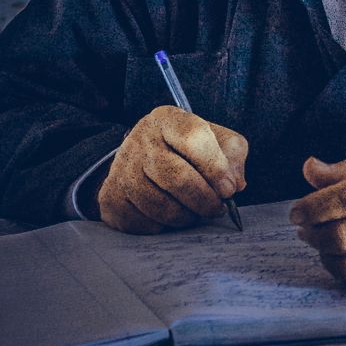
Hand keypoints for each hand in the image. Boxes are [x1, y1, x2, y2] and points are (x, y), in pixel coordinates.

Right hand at [98, 106, 246, 233]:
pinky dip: (163, 226)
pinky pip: (142, 222)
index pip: (193, 138)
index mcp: (168, 119)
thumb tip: (234, 184)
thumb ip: (233, 156)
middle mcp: (140, 139)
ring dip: (185, 216)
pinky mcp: (111, 196)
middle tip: (217, 209)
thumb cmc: (190, 151)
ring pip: (158, 204)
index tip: (228, 189)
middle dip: (204, 200)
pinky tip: (171, 216)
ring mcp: (122, 167)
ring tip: (196, 212)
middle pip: (175, 176)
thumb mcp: (218, 141)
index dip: (215, 168)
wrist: (146, 162)